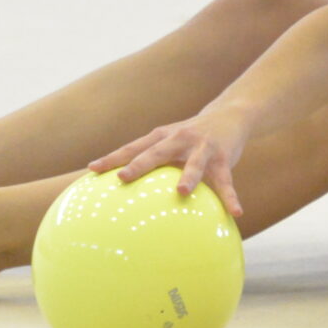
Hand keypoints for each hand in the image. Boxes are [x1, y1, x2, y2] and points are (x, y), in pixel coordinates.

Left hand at [87, 109, 251, 218]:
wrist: (229, 114)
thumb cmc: (190, 136)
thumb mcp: (169, 142)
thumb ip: (150, 160)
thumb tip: (121, 185)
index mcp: (161, 137)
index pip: (132, 148)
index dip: (112, 158)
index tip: (92, 169)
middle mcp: (179, 139)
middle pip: (156, 152)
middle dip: (139, 164)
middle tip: (123, 178)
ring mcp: (202, 147)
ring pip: (195, 164)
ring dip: (189, 177)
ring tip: (181, 191)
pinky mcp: (223, 157)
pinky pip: (226, 181)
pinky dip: (230, 197)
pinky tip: (236, 213)